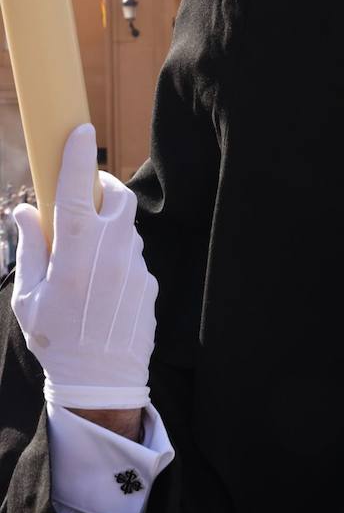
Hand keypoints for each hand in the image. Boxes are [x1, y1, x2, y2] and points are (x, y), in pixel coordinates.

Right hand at [11, 124, 156, 410]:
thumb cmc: (56, 341)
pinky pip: (135, 257)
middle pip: (117, 197)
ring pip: (128, 228)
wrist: (101, 384)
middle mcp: (111, 253)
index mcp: (75, 252)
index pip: (77, 188)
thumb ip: (30, 247)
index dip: (79, 155)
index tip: (82, 129)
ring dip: (110, 226)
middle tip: (85, 193)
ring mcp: (136, 268)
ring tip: (86, 254)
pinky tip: (102, 284)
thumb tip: (24, 211)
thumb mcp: (28, 296)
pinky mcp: (150, 284)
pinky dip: (119, 257)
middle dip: (103, 186)